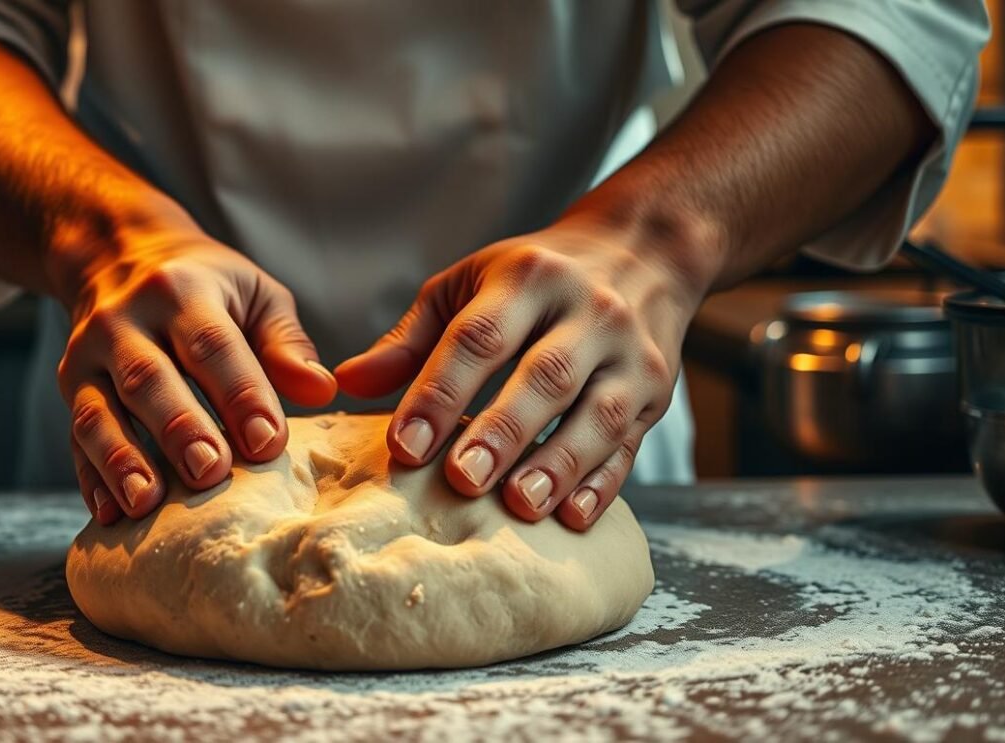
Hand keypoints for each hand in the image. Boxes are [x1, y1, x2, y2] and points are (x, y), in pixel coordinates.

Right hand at [57, 223, 336, 524]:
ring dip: (122, 460)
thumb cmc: (207, 287)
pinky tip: (109, 515)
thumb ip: (286, 343)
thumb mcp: (255, 294)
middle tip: (209, 474)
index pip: (213, 346)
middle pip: (150, 379)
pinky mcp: (68, 388)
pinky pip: (74, 438)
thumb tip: (321, 390)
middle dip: (179, 429)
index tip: (267, 443)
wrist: (117, 255)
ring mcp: (87, 356)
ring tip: (148, 503)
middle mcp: (124, 320)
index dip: (241, 395)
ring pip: (99, 412)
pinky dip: (90, 478)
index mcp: (181, 291)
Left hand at [336, 220, 704, 529]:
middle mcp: (588, 311)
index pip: (480, 338)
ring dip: (558, 464)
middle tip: (462, 480)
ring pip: (599, 414)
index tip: (405, 446)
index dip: (440, 392)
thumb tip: (345, 383)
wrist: (642, 253)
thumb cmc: (531, 279)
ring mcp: (630, 354)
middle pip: (545, 378)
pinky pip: (632, 444)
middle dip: (502, 432)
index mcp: (528, 278)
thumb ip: (410, 338)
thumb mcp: (468, 285)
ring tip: (519, 505)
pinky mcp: (658, 394)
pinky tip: (573, 517)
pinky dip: (604, 484)